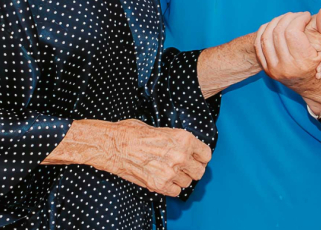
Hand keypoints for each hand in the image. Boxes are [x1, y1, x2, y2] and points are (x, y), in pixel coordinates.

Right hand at [96, 119, 211, 196]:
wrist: (114, 146)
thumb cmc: (133, 134)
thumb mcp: (161, 130)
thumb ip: (177, 141)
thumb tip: (185, 149)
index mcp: (184, 139)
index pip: (206, 154)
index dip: (200, 157)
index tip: (196, 159)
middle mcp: (181, 156)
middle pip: (199, 172)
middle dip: (192, 170)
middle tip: (183, 168)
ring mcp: (171, 172)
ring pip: (187, 183)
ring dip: (179, 179)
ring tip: (167, 172)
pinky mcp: (160, 185)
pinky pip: (175, 192)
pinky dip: (170, 188)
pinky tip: (162, 179)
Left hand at [254, 11, 320, 98]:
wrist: (311, 86)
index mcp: (302, 62)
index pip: (292, 32)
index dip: (298, 19)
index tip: (305, 15)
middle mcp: (286, 67)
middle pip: (278, 32)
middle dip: (287, 18)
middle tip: (295, 15)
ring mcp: (274, 69)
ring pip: (266, 37)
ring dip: (275, 22)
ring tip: (286, 18)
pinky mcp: (267, 69)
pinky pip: (258, 45)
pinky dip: (264, 32)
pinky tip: (274, 26)